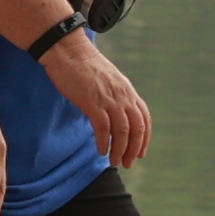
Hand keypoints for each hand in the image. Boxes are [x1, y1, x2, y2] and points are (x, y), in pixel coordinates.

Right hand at [54, 34, 152, 167]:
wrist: (69, 51)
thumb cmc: (84, 66)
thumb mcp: (108, 80)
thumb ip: (116, 96)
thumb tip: (117, 113)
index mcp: (128, 91)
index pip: (144, 118)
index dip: (145, 138)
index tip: (141, 153)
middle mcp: (123, 96)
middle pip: (137, 128)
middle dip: (134, 149)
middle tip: (128, 163)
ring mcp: (109, 99)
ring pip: (122, 132)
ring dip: (120, 150)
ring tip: (115, 161)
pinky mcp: (92, 102)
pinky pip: (103, 128)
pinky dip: (104, 142)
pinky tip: (101, 151)